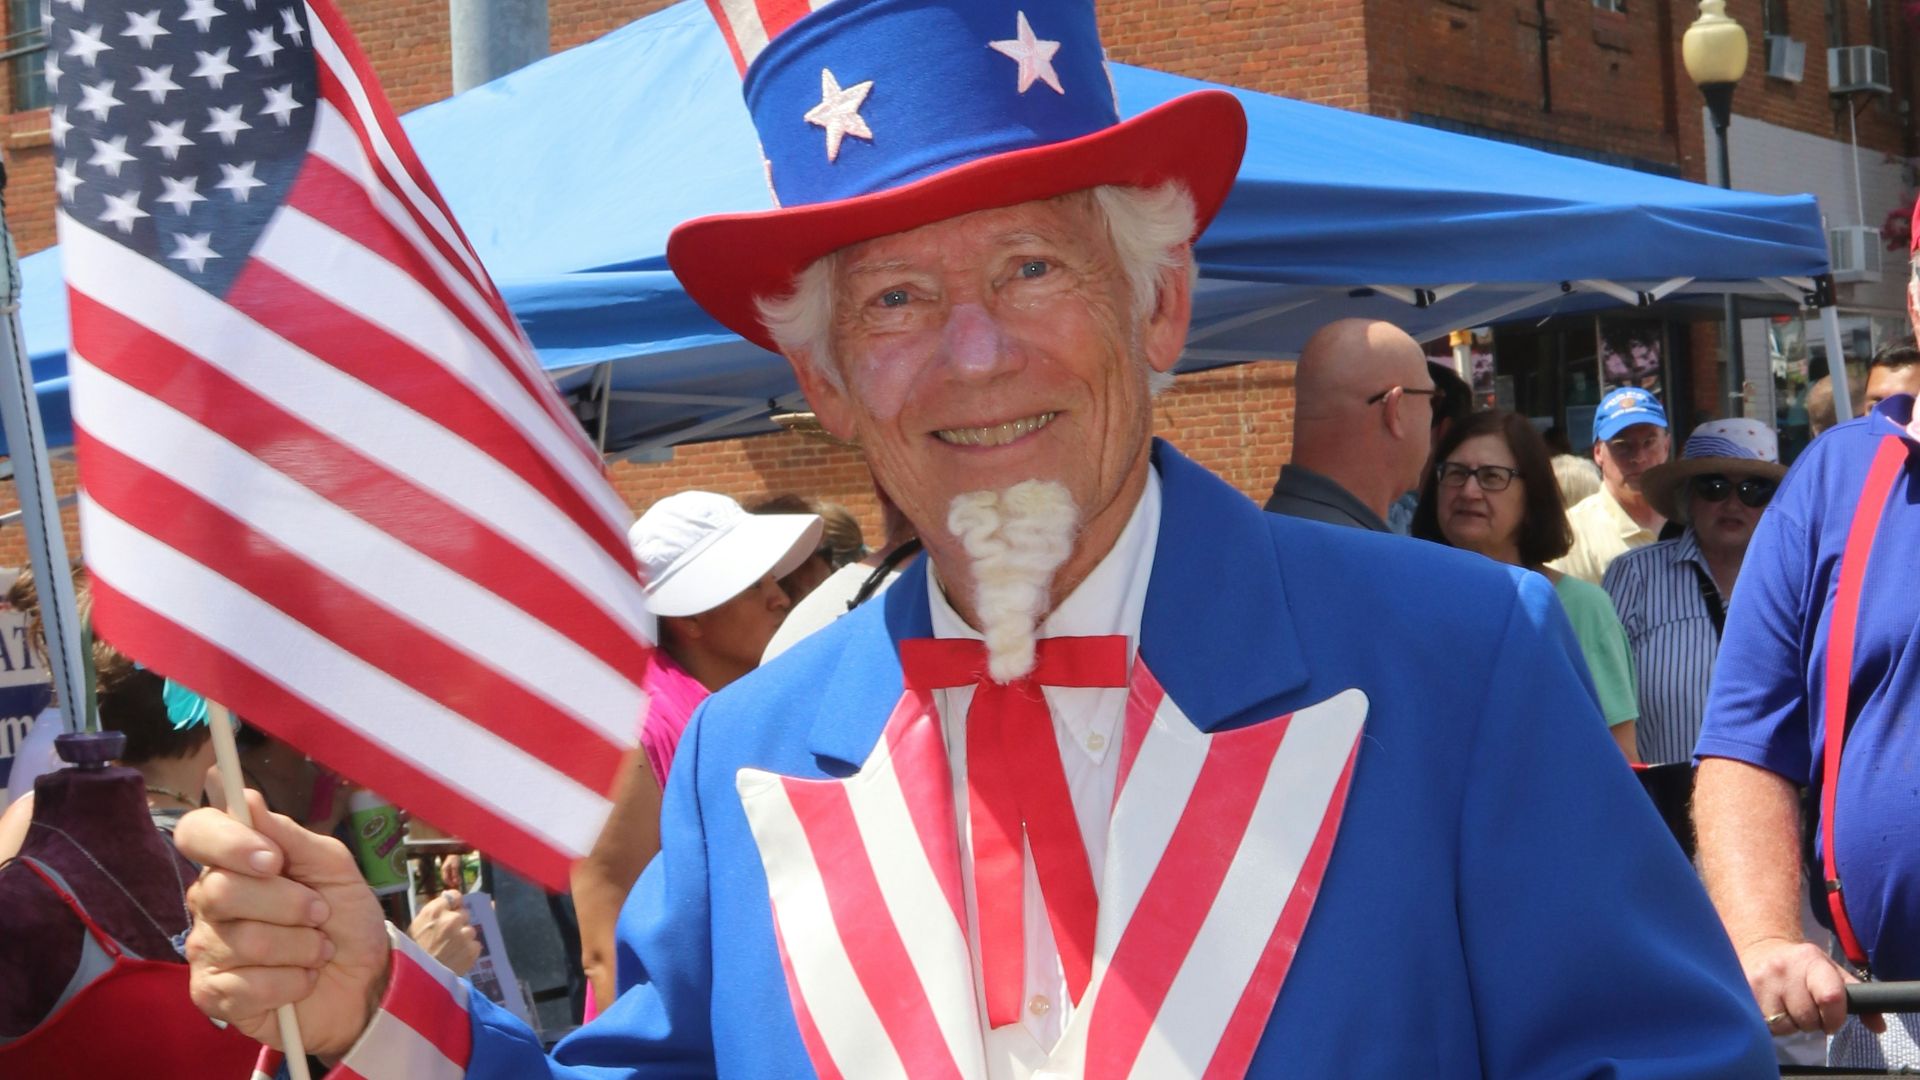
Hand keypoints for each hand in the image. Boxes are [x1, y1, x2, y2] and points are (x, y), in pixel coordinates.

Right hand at [177, 790, 391, 1057]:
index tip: (274, 860)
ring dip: (301, 947)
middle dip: (290, 904)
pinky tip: (301, 981)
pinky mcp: (211, 995)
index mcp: (234, 861)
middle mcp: (209, 902)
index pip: (197, 832)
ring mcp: (206, 949)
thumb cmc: (345, 917)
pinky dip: (290, 983)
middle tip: (321, 914)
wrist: (366, 979)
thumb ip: (289, 835)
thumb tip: (243, 796)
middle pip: (222, 890)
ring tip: (318, 950)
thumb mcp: (333, 867)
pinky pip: (244, 986)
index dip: (229, 843)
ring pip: (243, 940)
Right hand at [408, 889, 479, 976]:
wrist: (414, 982)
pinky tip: (456, 959)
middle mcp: (452, 919)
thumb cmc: (409, 954)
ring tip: (451, 951)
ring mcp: (464, 934)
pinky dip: (468, 951)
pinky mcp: (472, 949)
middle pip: (464, 914)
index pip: (454, 896)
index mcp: (434, 911)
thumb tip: (445, 903)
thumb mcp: (415, 928)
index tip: (452, 911)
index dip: (454, 904)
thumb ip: (432, 915)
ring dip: (464, 938)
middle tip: (448, 937)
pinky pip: (475, 945)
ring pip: (470, 930)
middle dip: (458, 923)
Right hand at [1740, 935, 1883, 1035]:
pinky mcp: (1745, 990)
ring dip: (1790, 1024)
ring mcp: (1762, 979)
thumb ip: (1858, 998)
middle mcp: (1784, 968)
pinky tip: (1771, 1007)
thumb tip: (1878, 1026)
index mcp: (1811, 961)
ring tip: (1786, 1007)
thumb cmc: (1802, 966)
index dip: (1834, 1018)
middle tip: (1805, 1009)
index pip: (1830, 998)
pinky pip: (1765, 1025)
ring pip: (1786, 1025)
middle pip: (1808, 1018)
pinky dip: (1772, 1024)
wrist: (1761, 948)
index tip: (1832, 1020)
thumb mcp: (1831, 973)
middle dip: (1811, 1022)